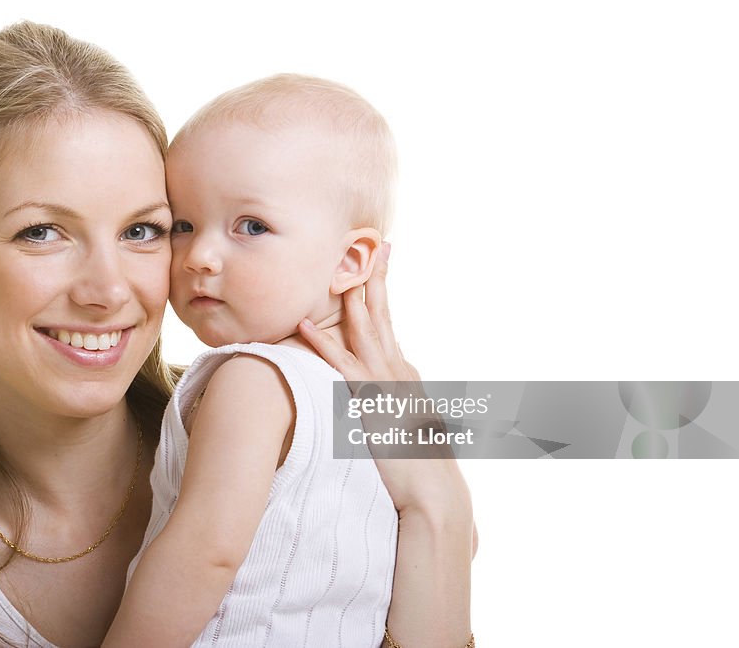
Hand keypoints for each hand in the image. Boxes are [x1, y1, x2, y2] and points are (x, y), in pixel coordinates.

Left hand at [297, 243, 471, 517]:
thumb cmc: (422, 464)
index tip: (377, 262)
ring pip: (364, 330)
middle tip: (369, 244)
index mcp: (405, 373)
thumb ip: (396, 403)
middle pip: (381, 314)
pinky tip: (304, 326)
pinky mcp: (370, 403)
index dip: (381, 290)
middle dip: (374, 277)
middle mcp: (398, 370)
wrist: (434, 493)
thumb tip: (385, 395)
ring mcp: (385, 384)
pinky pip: (341, 367)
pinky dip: (322, 344)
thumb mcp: (410, 424)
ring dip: (350, 297)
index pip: (388, 323)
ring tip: (336, 267)